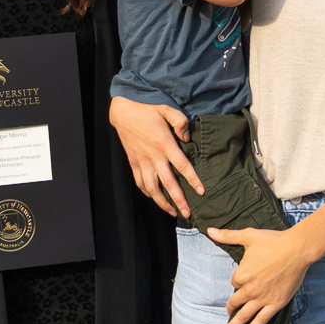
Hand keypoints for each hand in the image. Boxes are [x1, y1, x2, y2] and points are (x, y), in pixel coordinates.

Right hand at [108, 96, 200, 217]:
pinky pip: (140, 183)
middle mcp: (153, 156)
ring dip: (162, 202)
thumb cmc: (147, 110)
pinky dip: (148, 193)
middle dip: (178, 200)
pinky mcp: (133, 163)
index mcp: (164, 143)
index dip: (193, 179)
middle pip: (168, 183)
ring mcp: (142, 161)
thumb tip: (187, 138)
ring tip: (173, 212)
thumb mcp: (167, 110)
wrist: (123, 112)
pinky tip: (155, 198)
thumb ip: (180, 122)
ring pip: (152, 188)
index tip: (201, 191)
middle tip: (187, 213)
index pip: (182, 165)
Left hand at [213, 225, 311, 323]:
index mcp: (242, 274)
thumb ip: (228, 236)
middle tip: (226, 318)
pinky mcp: (275, 304)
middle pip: (235, 303)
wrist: (297, 250)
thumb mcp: (248, 236)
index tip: (244, 280)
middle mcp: (250, 289)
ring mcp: (263, 298)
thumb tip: (210, 231)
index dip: (238, 281)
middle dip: (230, 311)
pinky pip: (261, 320)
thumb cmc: (273, 241)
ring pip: (244, 316)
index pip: (234, 282)